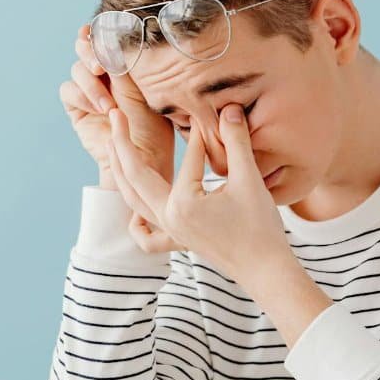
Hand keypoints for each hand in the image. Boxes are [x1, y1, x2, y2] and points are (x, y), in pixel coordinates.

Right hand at [59, 25, 174, 185]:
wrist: (140, 158)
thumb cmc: (152, 125)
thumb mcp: (142, 88)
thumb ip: (123, 64)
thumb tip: (107, 40)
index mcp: (124, 62)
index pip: (105, 37)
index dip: (98, 32)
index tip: (98, 33)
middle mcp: (105, 73)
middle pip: (84, 47)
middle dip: (89, 52)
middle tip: (99, 66)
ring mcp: (89, 88)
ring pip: (77, 69)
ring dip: (90, 84)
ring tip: (108, 106)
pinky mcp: (76, 106)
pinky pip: (68, 90)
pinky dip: (81, 96)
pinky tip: (98, 110)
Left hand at [109, 102, 293, 286]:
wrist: (267, 270)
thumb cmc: (261, 228)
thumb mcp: (249, 180)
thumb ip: (236, 142)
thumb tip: (229, 109)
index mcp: (182, 203)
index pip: (187, 159)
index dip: (200, 136)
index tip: (208, 114)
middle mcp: (169, 218)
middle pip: (135, 176)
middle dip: (123, 143)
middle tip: (115, 114)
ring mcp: (172, 232)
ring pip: (133, 201)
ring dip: (120, 173)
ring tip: (112, 146)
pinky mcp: (179, 242)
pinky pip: (148, 237)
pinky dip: (137, 223)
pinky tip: (136, 210)